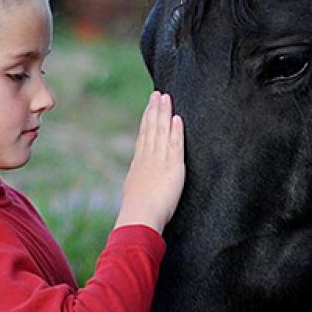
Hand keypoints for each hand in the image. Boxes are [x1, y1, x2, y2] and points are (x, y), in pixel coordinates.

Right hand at [114, 91, 184, 233]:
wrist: (140, 216)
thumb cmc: (137, 213)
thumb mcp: (134, 192)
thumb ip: (138, 183)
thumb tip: (136, 184)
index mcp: (138, 164)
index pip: (144, 136)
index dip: (147, 120)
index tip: (150, 107)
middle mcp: (147, 158)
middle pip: (151, 128)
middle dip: (154, 110)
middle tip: (157, 94)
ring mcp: (159, 160)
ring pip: (161, 131)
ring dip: (164, 113)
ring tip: (166, 98)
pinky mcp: (173, 166)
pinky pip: (175, 144)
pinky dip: (176, 130)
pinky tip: (177, 118)